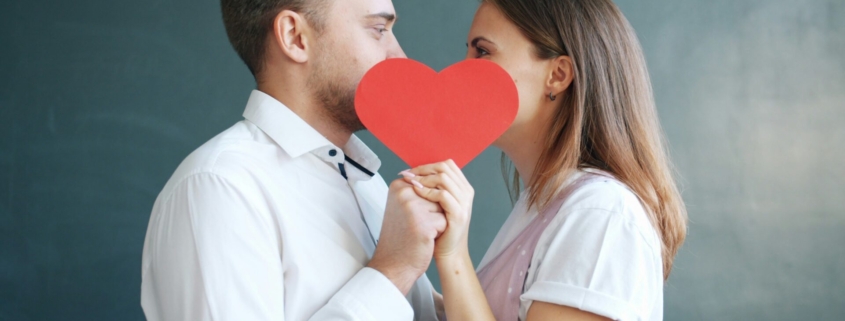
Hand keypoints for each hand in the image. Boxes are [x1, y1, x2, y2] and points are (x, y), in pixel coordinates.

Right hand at [367, 179, 446, 294]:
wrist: (393, 263)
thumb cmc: (401, 236)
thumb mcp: (403, 206)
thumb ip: (417, 191)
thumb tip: (438, 179)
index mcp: (398, 186)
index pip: (429, 185)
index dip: (426, 203)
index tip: (411, 215)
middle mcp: (404, 193)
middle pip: (437, 196)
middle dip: (433, 212)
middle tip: (414, 225)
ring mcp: (413, 207)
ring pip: (442, 208)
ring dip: (436, 221)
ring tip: (418, 231)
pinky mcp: (423, 223)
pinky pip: (444, 221)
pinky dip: (438, 232)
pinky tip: (423, 238)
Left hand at [401, 159, 473, 260]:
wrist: (448, 253)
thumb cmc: (439, 230)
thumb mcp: (437, 205)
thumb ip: (432, 189)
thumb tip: (411, 173)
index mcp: (462, 188)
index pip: (446, 165)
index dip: (427, 165)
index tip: (411, 171)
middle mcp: (466, 193)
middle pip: (445, 168)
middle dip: (424, 169)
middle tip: (409, 175)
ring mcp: (464, 203)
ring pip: (444, 178)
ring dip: (424, 179)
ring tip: (411, 183)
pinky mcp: (458, 215)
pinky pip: (443, 195)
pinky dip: (427, 192)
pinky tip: (416, 194)